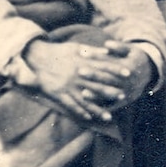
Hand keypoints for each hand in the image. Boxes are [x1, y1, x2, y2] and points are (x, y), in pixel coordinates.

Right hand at [23, 39, 153, 121]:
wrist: (38, 57)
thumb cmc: (59, 52)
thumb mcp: (76, 48)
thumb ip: (92, 51)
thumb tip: (108, 51)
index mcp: (82, 63)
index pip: (103, 67)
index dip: (116, 70)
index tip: (128, 73)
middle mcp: (76, 76)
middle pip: (96, 85)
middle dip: (110, 91)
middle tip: (124, 96)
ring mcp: (68, 86)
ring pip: (85, 100)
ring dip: (97, 109)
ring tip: (109, 117)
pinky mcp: (58, 94)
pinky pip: (70, 105)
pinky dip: (79, 112)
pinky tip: (88, 118)